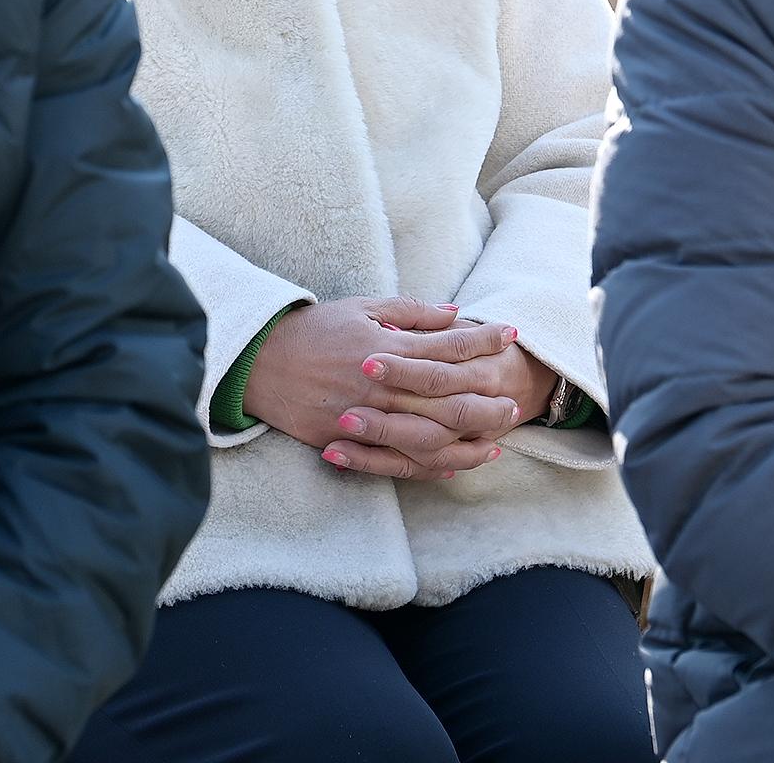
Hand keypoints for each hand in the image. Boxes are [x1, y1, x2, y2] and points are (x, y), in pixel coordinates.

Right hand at [244, 297, 518, 478]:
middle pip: (448, 397)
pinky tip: (455, 462)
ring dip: (468, 438)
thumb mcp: (362, 308)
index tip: (510, 334)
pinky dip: (431, 464)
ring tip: (497, 436)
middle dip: (487, 398)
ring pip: (429, 436)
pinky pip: (397, 461)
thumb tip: (455, 313)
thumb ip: (411, 312)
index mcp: (386, 348)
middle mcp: (381, 386)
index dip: (483, 340)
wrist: (259, 362)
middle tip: (515, 401)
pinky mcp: (349, 442)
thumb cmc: (314, 329)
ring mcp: (366, 418)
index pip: (447, 345)